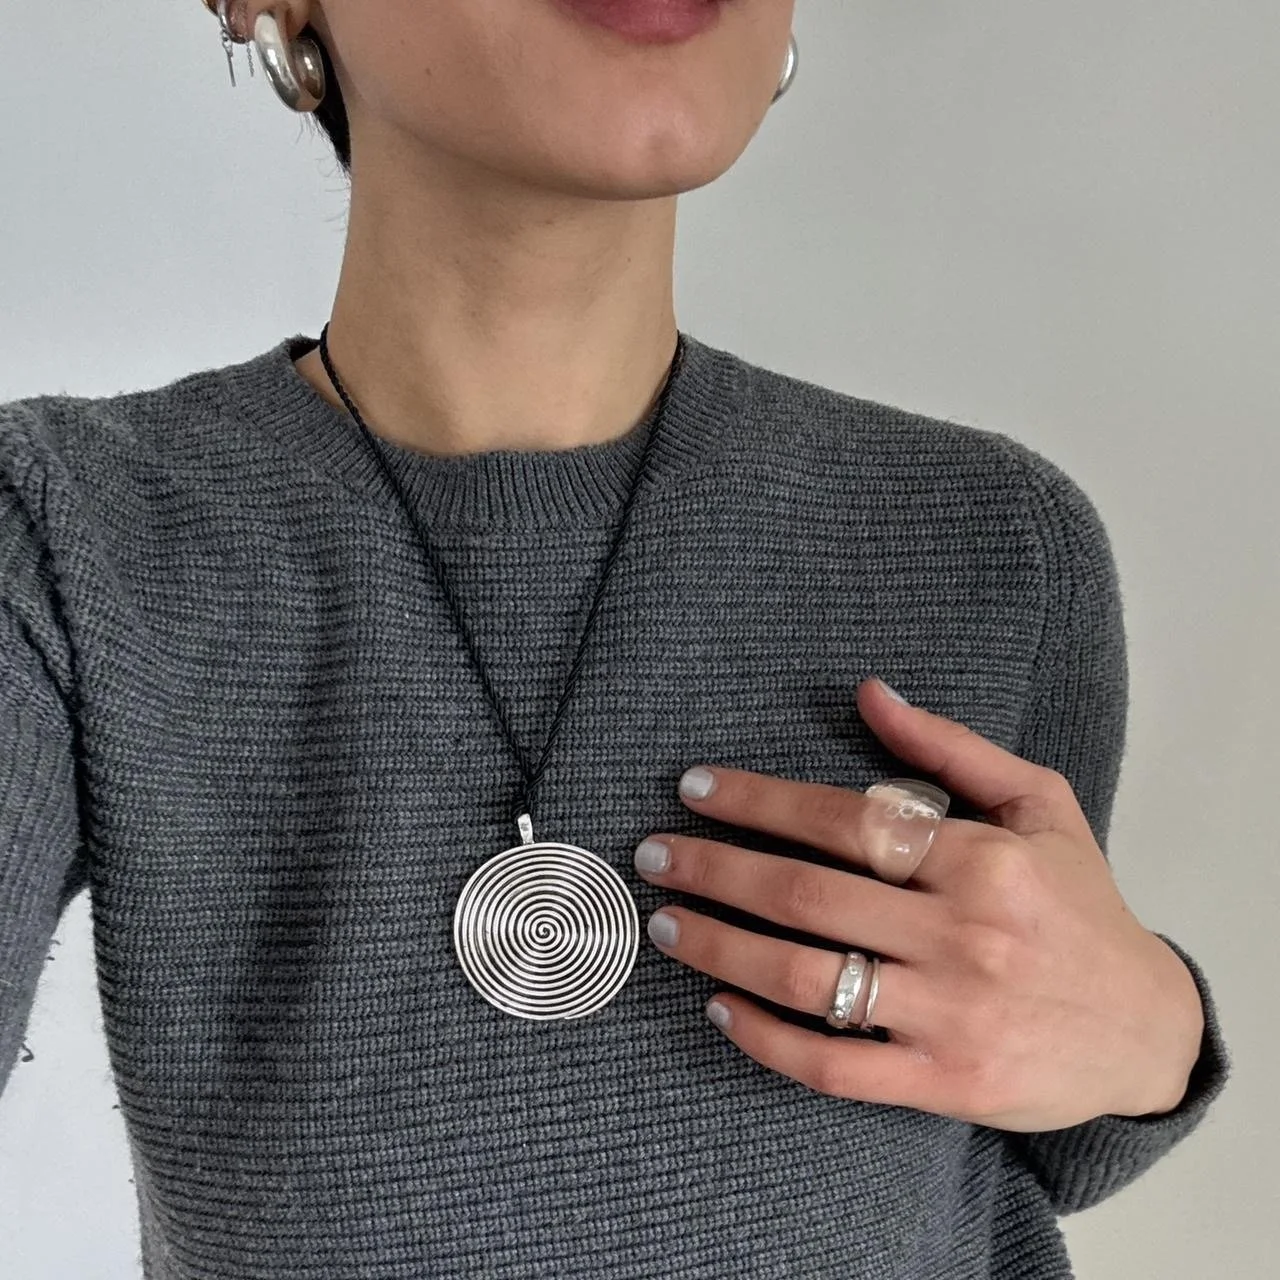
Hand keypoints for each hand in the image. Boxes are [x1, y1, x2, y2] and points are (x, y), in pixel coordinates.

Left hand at [633, 678, 1204, 1131]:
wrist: (1147, 1032)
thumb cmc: (1082, 908)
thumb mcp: (1039, 805)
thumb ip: (951, 748)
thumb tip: (869, 692)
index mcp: (982, 858)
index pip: (844, 820)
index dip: (758, 801)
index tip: (695, 790)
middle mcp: (963, 934)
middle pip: (806, 895)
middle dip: (713, 870)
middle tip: (652, 856)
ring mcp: (950, 1014)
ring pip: (806, 978)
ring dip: (720, 947)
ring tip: (665, 924)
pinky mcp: (942, 1082)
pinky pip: (832, 1064)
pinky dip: (764, 1038)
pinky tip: (718, 1007)